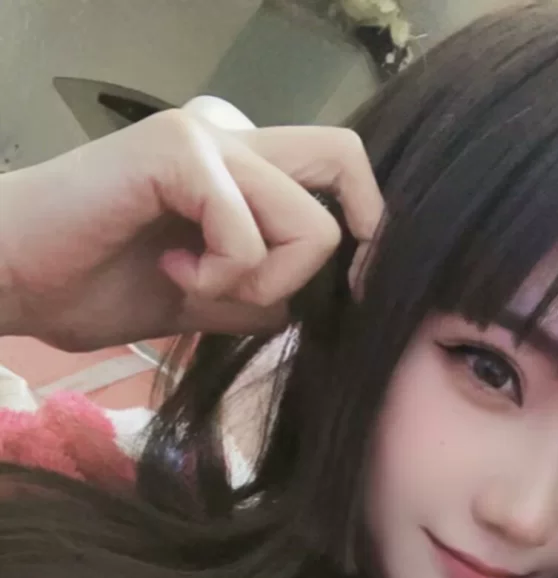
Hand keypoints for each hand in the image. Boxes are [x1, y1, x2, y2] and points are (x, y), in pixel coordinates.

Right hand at [0, 95, 383, 350]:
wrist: (14, 278)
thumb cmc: (90, 284)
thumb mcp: (200, 303)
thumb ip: (258, 294)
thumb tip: (314, 304)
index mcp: (241, 169)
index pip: (340, 172)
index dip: (369, 231)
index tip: (349, 295)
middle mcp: (232, 139)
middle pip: (346, 166)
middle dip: (332, 255)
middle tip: (266, 294)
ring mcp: (206, 138)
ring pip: (308, 221)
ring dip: (263, 281)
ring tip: (192, 284)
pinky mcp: (178, 152)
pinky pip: (250, 234)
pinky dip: (220, 276)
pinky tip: (169, 273)